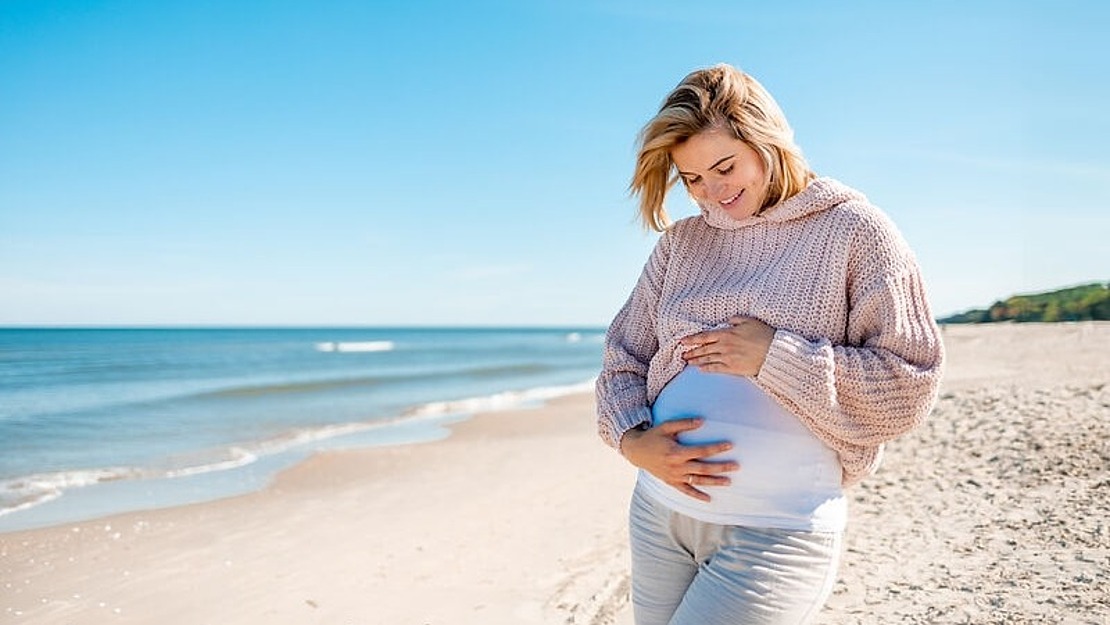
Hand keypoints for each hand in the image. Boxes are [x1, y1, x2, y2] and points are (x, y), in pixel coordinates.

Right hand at [620, 419, 738, 501]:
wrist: (636, 451)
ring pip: (698, 481)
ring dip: (714, 482)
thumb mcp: (666, 426)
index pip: (701, 451)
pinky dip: (697, 496)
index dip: (716, 448)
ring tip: (729, 481)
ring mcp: (674, 476)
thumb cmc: (653, 436)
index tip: (730, 445)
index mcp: (676, 452)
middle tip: (737, 466)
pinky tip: (709, 499)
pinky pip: (686, 491)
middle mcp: (676, 467)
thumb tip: (702, 421)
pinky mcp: (671, 482)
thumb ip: (683, 423)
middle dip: (721, 467)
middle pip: (703, 468)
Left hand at [680, 316, 775, 375]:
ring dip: (696, 360)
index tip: (683, 341)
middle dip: (691, 351)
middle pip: (703, 348)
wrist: (774, 353)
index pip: (705, 336)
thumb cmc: (764, 335)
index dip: (692, 339)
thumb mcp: (750, 321)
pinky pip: (716, 368)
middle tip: (682, 354)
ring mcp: (728, 358)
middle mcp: (724, 346)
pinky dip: (707, 368)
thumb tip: (728, 320)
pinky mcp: (733, 368)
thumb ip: (737, 319)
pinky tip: (701, 369)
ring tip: (688, 361)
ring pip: (707, 359)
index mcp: (727, 333)